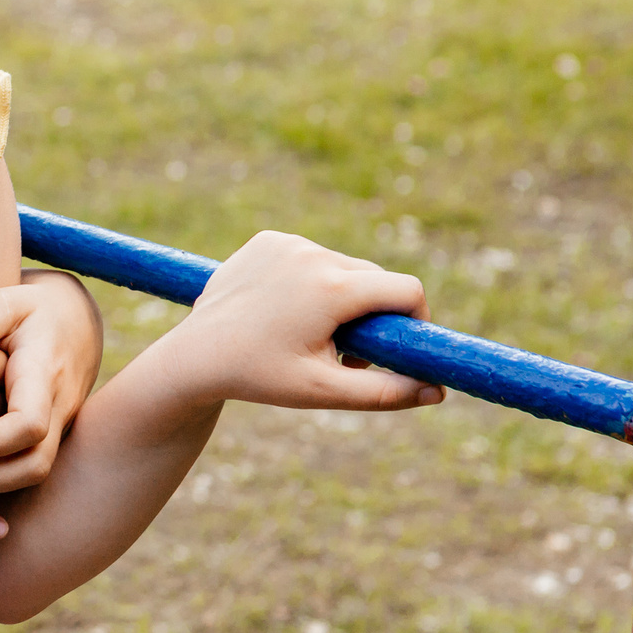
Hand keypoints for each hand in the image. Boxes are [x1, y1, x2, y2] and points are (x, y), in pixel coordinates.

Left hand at [0, 270, 102, 494]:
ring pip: (34, 473)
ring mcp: (58, 425)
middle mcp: (56, 407)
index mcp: (42, 375)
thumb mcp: (10, 299)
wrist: (76, 322)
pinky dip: (1, 473)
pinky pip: (30, 465)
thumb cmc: (33, 311)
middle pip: (35, 465)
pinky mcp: (50, 434)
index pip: (30, 425)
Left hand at [152, 231, 444, 412]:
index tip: (403, 344)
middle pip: (375, 279)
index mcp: (332, 288)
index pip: (406, 289)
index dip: (415, 318)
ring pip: (343, 267)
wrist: (194, 356)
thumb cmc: (259, 377)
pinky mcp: (267, 239)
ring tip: (310, 335)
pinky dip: (310, 280)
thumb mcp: (325, 391)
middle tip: (347, 353)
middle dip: (373, 314)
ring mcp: (287, 242)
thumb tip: (438, 392)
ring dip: (342, 297)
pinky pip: (310, 257)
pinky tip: (284, 309)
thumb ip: (386, 393)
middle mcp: (312, 254)